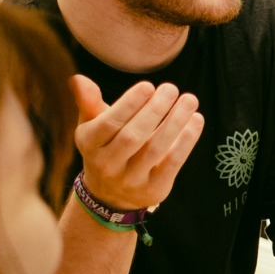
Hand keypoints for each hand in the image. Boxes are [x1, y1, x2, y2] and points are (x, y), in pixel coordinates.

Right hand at [71, 76, 204, 210]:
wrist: (110, 195)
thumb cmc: (106, 147)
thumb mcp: (92, 126)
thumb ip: (89, 102)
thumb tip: (77, 78)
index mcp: (89, 144)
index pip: (108, 123)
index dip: (129, 104)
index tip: (148, 86)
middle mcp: (106, 165)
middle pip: (133, 136)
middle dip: (154, 110)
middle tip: (171, 88)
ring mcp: (130, 180)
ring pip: (155, 149)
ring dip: (175, 122)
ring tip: (190, 100)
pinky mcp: (153, 189)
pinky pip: (172, 163)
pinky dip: (186, 141)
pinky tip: (196, 120)